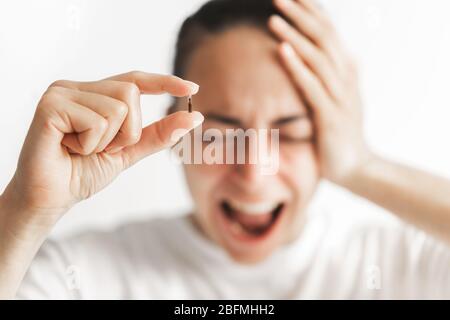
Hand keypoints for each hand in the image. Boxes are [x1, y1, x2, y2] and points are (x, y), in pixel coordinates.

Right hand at [2, 71, 202, 225]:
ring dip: (108, 141)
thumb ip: (158, 134)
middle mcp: (77, 87)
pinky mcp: (51, 105)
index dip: (163, 82)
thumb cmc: (83, 172)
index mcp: (94, 94)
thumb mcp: (129, 151)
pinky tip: (69, 148)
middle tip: (101, 148)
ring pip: (118, 109)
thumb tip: (194, 118)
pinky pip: (97, 122)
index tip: (192, 88)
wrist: (52, 197)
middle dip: (128, 131)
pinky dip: (91, 145)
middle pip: (131, 93)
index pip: (134, 80)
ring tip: (83, 149)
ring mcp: (62, 93)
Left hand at [269, 0, 372, 184]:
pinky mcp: (331, 116)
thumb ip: (329, 78)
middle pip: (324, 37)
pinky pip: (312, 86)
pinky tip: (282, 50)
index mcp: (346, 71)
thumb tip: (322, 57)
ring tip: (274, 17)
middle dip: (301, 14)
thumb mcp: (337, 100)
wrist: (356, 167)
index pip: (329, 32)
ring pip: (319, 57)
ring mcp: (340, 96)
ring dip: (295, 35)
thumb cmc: (340, 133)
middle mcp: (346, 78)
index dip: (312, 11)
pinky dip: (297, 66)